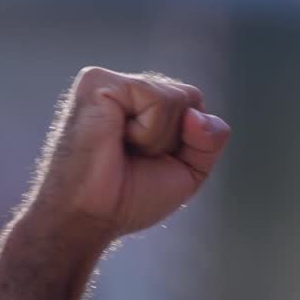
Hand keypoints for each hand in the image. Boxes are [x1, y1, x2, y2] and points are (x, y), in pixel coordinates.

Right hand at [25, 67, 230, 246]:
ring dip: (159, 139)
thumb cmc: (130, 197)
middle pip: (191, 98)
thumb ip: (211, 139)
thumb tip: (196, 114)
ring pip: (178, 99)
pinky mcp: (98, 81)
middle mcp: (127, 87)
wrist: (87, 218)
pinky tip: (116, 139)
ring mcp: (111, 81)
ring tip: (123, 149)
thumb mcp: (189, 170)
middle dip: (176, 140)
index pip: (196, 105)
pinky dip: (148, 132)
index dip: (190, 142)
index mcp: (144, 104)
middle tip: (135, 158)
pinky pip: (157, 99)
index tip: (153, 162)